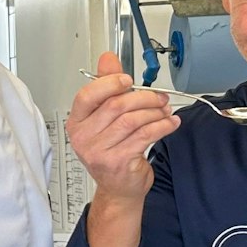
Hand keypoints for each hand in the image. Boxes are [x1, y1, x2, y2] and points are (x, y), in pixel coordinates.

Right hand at [66, 51, 179, 205]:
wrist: (119, 188)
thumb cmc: (113, 152)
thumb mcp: (106, 118)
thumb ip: (107, 87)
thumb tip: (108, 58)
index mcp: (77, 123)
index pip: (87, 96)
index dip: (110, 83)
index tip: (128, 81)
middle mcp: (83, 138)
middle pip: (116, 105)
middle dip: (144, 97)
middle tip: (159, 98)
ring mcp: (99, 151)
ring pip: (132, 119)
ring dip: (155, 112)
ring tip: (165, 112)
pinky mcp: (118, 161)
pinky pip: (145, 135)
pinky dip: (162, 126)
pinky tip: (169, 124)